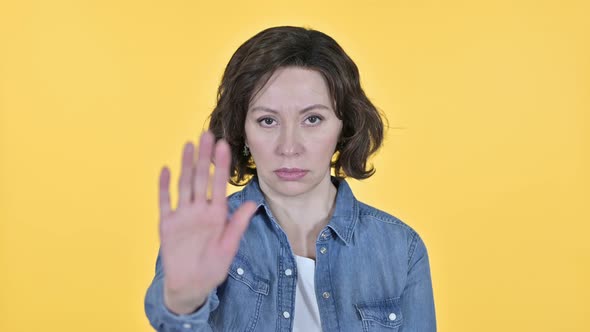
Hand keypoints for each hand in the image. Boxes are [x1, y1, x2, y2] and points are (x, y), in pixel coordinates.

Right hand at [158, 131, 256, 313]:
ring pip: (184, 185)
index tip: (225, 145)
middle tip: (207, 134)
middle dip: (204, 157)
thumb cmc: (212, 268)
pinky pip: (165, 203)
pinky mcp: (168, 225)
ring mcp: (183, 216)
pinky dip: (164, 187)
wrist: (190, 286)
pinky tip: (166, 170)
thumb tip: (253, 203)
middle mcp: (199, 211)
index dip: (221, 165)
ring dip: (186, 166)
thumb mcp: (229, 247)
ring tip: (189, 145)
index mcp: (216, 214)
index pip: (219, 184)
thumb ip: (237, 224)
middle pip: (201, 179)